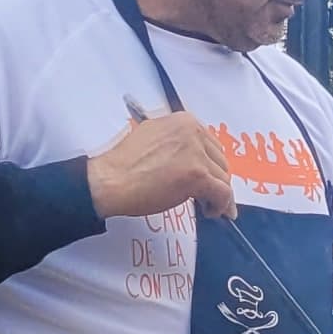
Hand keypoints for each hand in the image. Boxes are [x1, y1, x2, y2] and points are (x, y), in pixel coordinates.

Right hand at [88, 108, 235, 223]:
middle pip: (220, 160)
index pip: (211, 144)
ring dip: (218, 194)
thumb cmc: (125, 164)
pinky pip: (223, 193)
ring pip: (223, 178)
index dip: (211, 164)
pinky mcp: (198, 175)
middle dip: (216, 179)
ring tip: (206, 205)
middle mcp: (193, 132)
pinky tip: (211, 212)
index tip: (208, 177)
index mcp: (184, 121)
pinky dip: (222, 205)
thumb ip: (177, 143)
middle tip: (207, 195)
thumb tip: (193, 159)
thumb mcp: (154, 137)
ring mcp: (196, 154)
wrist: (109, 180)